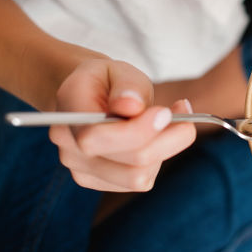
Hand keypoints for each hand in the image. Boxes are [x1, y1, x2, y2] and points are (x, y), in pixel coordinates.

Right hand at [49, 59, 196, 191]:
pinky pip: (140, 181)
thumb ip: (127, 86)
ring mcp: (81, 169)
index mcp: (68, 111)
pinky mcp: (99, 182)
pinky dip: (157, 160)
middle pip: (127, 163)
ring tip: (169, 121)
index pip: (95, 138)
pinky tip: (156, 137)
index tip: (165, 112)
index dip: (136, 131)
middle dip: (165, 139)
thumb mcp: (119, 70)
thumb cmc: (108, 81)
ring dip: (164, 149)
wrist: (90, 96)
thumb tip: (131, 106)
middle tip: (183, 110)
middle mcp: (68, 146)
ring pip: (138, 177)